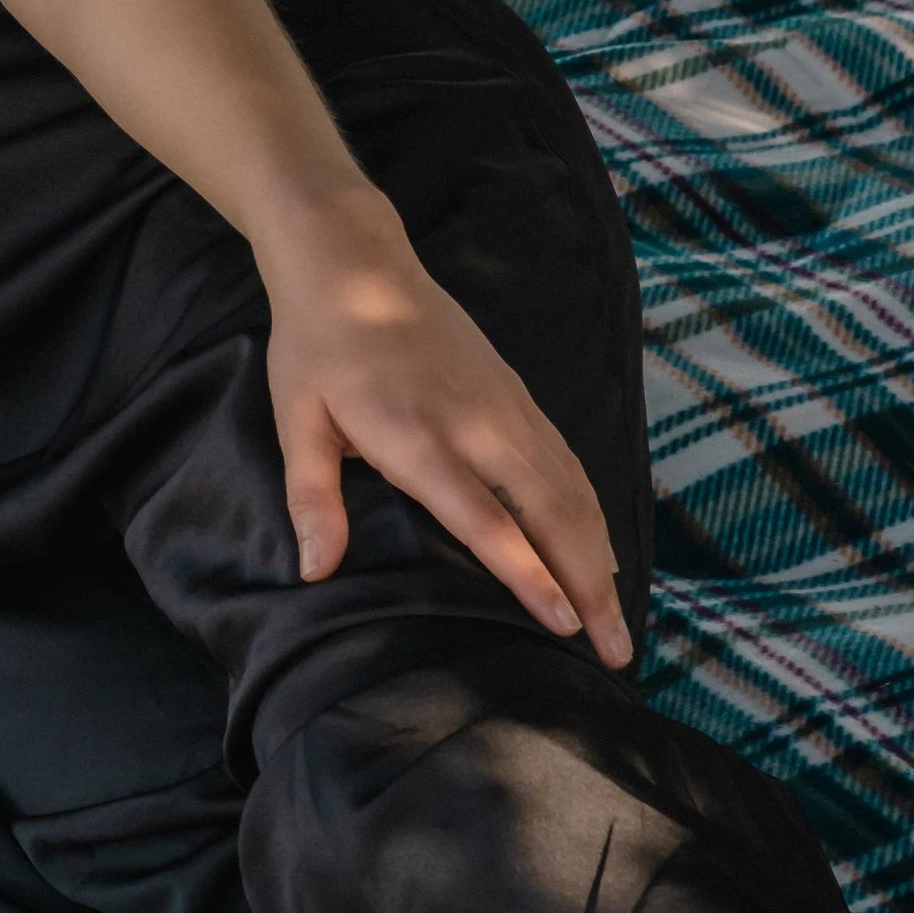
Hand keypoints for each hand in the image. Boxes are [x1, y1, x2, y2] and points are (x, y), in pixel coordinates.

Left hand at [263, 205, 631, 665]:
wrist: (355, 260)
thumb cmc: (317, 347)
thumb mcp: (296, 420)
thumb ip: (312, 498)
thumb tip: (315, 572)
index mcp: (418, 437)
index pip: (487, 520)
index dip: (529, 574)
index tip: (564, 624)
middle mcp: (477, 423)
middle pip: (550, 513)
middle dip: (588, 585)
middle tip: (614, 652)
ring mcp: (506, 406)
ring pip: (572, 489)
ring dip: (601, 555)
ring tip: (617, 621)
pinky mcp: (517, 394)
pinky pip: (568, 462)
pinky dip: (592, 512)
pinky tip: (601, 551)